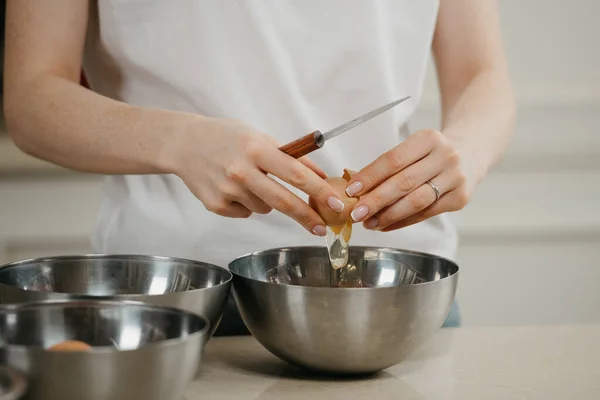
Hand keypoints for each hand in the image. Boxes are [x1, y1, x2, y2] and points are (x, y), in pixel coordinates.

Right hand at [167, 116, 345, 235]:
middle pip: (284, 201)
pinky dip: (246, 204)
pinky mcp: (216, 205)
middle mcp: (242, 171)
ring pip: (265, 208)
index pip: (296, 174)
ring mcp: (227, 190)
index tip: (337, 204)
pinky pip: (245, 213)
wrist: (184, 144)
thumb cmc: (226, 137)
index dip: (320, 191)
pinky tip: (232, 188)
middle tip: (322, 228)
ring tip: (250, 181)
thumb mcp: (260, 137)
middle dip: (307, 217)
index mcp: (256, 149)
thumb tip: (321, 176)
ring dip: (268, 201)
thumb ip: (290, 156)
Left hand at [345, 129, 477, 230]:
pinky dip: (403, 221)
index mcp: (429, 138)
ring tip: (369, 223)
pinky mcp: (460, 199)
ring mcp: (455, 178)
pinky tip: (386, 225)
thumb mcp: (415, 147)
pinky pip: (426, 213)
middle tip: (356, 213)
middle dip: (376, 200)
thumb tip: (358, 190)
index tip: (352, 190)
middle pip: (404, 182)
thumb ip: (390, 166)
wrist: (471, 152)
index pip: (394, 160)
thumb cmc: (432, 152)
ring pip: (416, 201)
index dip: (371, 176)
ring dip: (389, 215)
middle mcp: (445, 157)